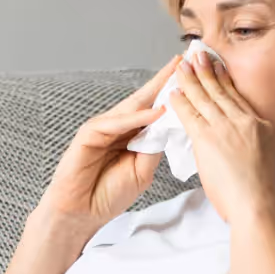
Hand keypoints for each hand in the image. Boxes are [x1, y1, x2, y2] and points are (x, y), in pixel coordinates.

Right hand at [38, 55, 179, 234]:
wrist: (82, 213)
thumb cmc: (109, 194)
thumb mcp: (142, 171)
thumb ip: (153, 147)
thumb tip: (170, 124)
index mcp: (132, 136)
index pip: (155, 110)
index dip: (172, 94)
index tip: (192, 78)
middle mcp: (119, 127)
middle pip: (145, 99)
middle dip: (164, 80)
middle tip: (184, 60)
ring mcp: (103, 128)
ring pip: (132, 106)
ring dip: (154, 91)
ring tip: (175, 76)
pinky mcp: (89, 133)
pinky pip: (116, 122)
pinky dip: (136, 117)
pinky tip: (155, 112)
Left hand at [169, 51, 274, 224]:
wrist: (256, 205)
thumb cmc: (259, 193)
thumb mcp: (263, 159)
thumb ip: (251, 145)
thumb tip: (240, 144)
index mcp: (260, 126)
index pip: (237, 97)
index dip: (224, 80)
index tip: (217, 65)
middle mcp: (244, 122)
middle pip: (221, 91)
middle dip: (207, 71)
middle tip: (197, 54)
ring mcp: (226, 128)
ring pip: (205, 98)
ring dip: (191, 80)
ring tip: (182, 65)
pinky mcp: (209, 139)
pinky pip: (190, 114)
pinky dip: (181, 101)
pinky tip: (173, 92)